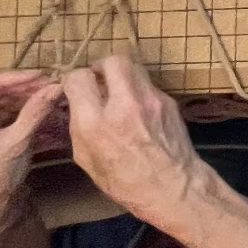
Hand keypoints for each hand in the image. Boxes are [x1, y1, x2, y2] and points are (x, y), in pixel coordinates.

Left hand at [0, 71, 60, 230]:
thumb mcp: (15, 145)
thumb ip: (34, 113)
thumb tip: (57, 86)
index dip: (7, 80)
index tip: (36, 74)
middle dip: (14, 87)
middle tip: (44, 81)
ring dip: (14, 94)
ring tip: (42, 90)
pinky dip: (10, 105)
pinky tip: (31, 100)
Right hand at [63, 56, 210, 229]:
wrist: (173, 186)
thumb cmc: (124, 181)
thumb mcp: (86, 158)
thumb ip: (79, 125)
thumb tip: (76, 102)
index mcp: (96, 123)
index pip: (79, 78)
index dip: (74, 80)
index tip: (76, 88)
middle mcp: (123, 104)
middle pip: (111, 61)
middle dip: (101, 67)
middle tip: (98, 80)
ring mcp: (150, 100)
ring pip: (133, 66)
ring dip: (121, 74)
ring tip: (117, 91)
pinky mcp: (168, 100)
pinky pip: (148, 84)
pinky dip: (138, 90)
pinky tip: (137, 108)